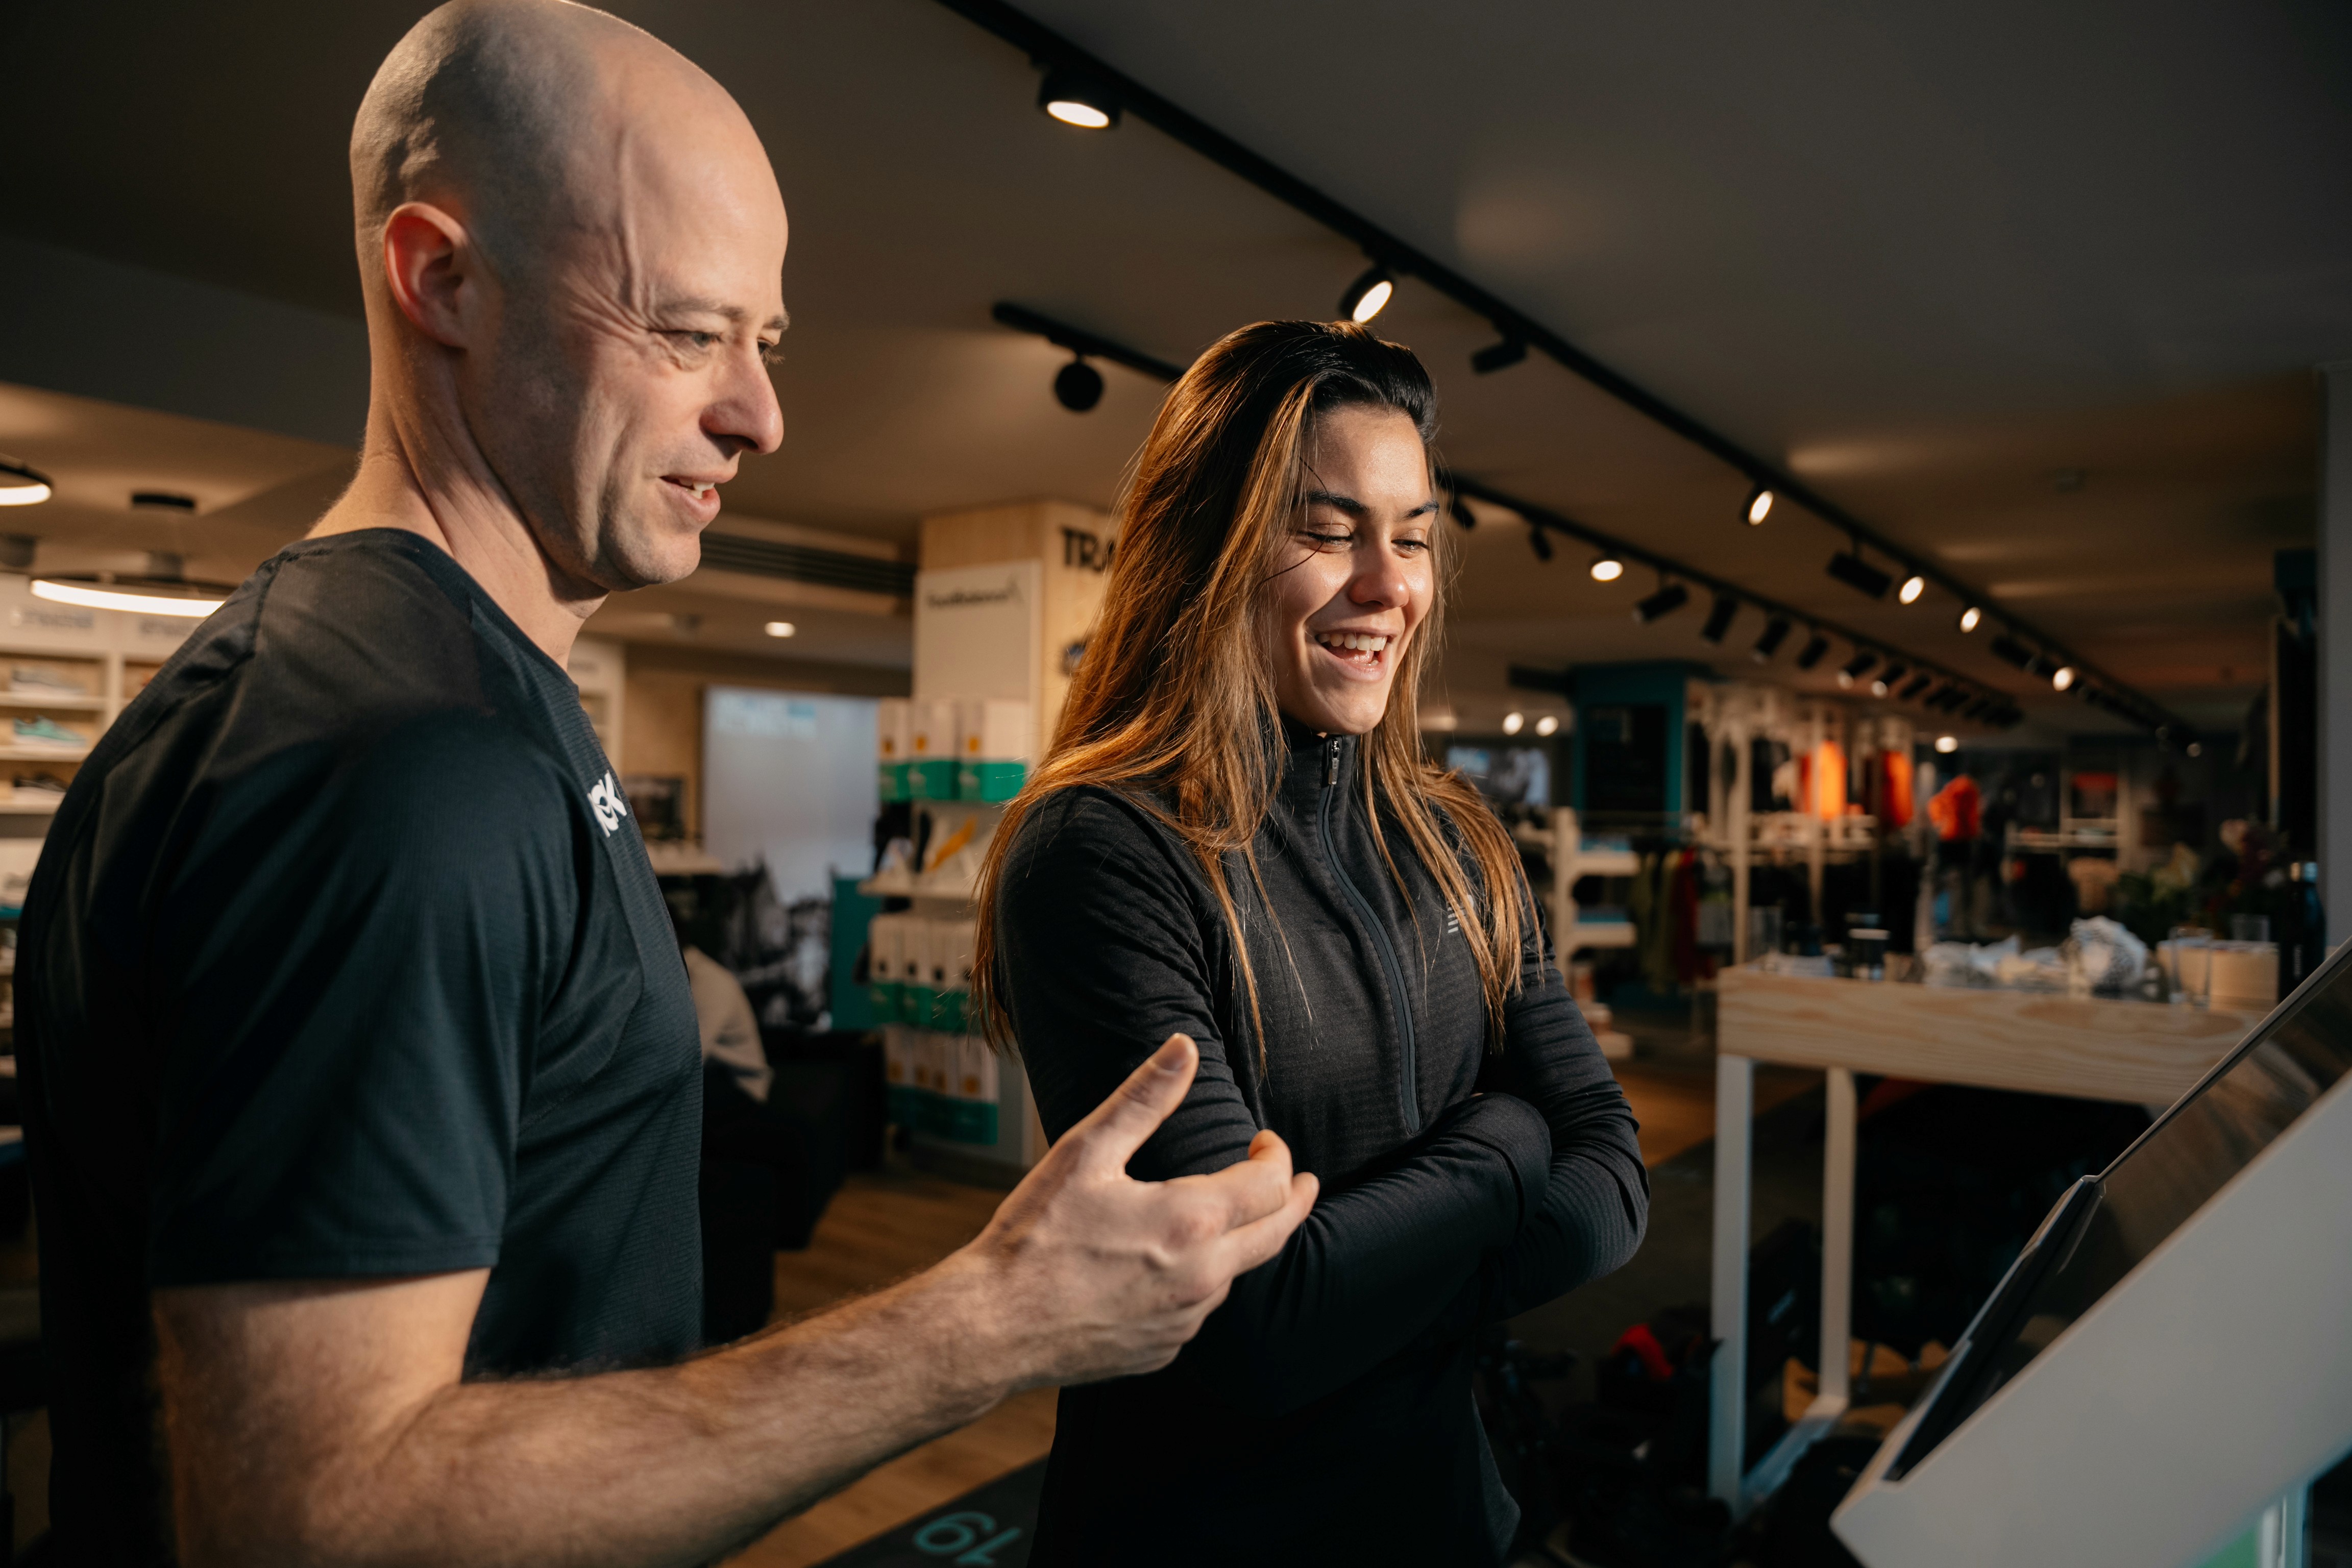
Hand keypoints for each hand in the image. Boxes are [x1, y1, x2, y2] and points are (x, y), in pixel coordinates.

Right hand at [956, 1034, 1316, 1390]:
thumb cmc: (1035, 1237)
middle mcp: (1202, 1278)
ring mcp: (1185, 1321)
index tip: (1266, 1142)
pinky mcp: (1163, 1350)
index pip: (1270, 1185)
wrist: (993, 1327)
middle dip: (1294, 1200)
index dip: (1277, 1157)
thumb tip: (1185, 1047)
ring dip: (1241, 1241)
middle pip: (1276, 1234)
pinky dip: (1201, 1281)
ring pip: (1235, 1274)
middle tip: (1303, 1183)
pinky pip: (1198, 1310)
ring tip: (1226, 1218)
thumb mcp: (1086, 1152)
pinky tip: (1173, 1267)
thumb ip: (1144, 1098)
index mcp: (1191, 1222)